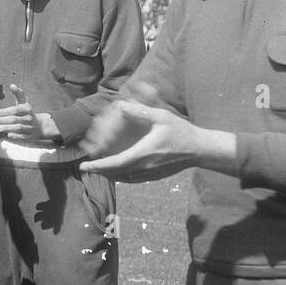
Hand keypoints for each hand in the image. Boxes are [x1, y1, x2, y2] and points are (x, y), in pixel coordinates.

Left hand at [0, 85, 55, 143]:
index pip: (15, 110)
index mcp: (27, 109)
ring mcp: (30, 128)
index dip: (5, 111)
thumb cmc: (27, 113)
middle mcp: (29, 119)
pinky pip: (23, 137)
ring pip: (18, 128)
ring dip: (6, 128)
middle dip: (3, 121)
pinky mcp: (30, 137)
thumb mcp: (24, 103)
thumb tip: (12, 85)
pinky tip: (8, 135)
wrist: (40, 127)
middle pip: (14, 119)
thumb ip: (18, 94)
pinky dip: (16, 136)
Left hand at [79, 99, 211, 181]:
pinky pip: (133, 180)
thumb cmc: (182, 132)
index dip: (97, 166)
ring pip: (124, 178)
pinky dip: (121, 177)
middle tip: (87, 167)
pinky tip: (118, 172)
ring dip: (109, 175)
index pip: (114, 164)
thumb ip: (140, 112)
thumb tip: (121, 105)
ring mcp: (150, 174)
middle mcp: (144, 168)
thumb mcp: (161, 117)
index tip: (83, 166)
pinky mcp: (155, 176)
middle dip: (99, 171)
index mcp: (143, 154)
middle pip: (116, 174)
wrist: (202, 150)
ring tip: (98, 170)